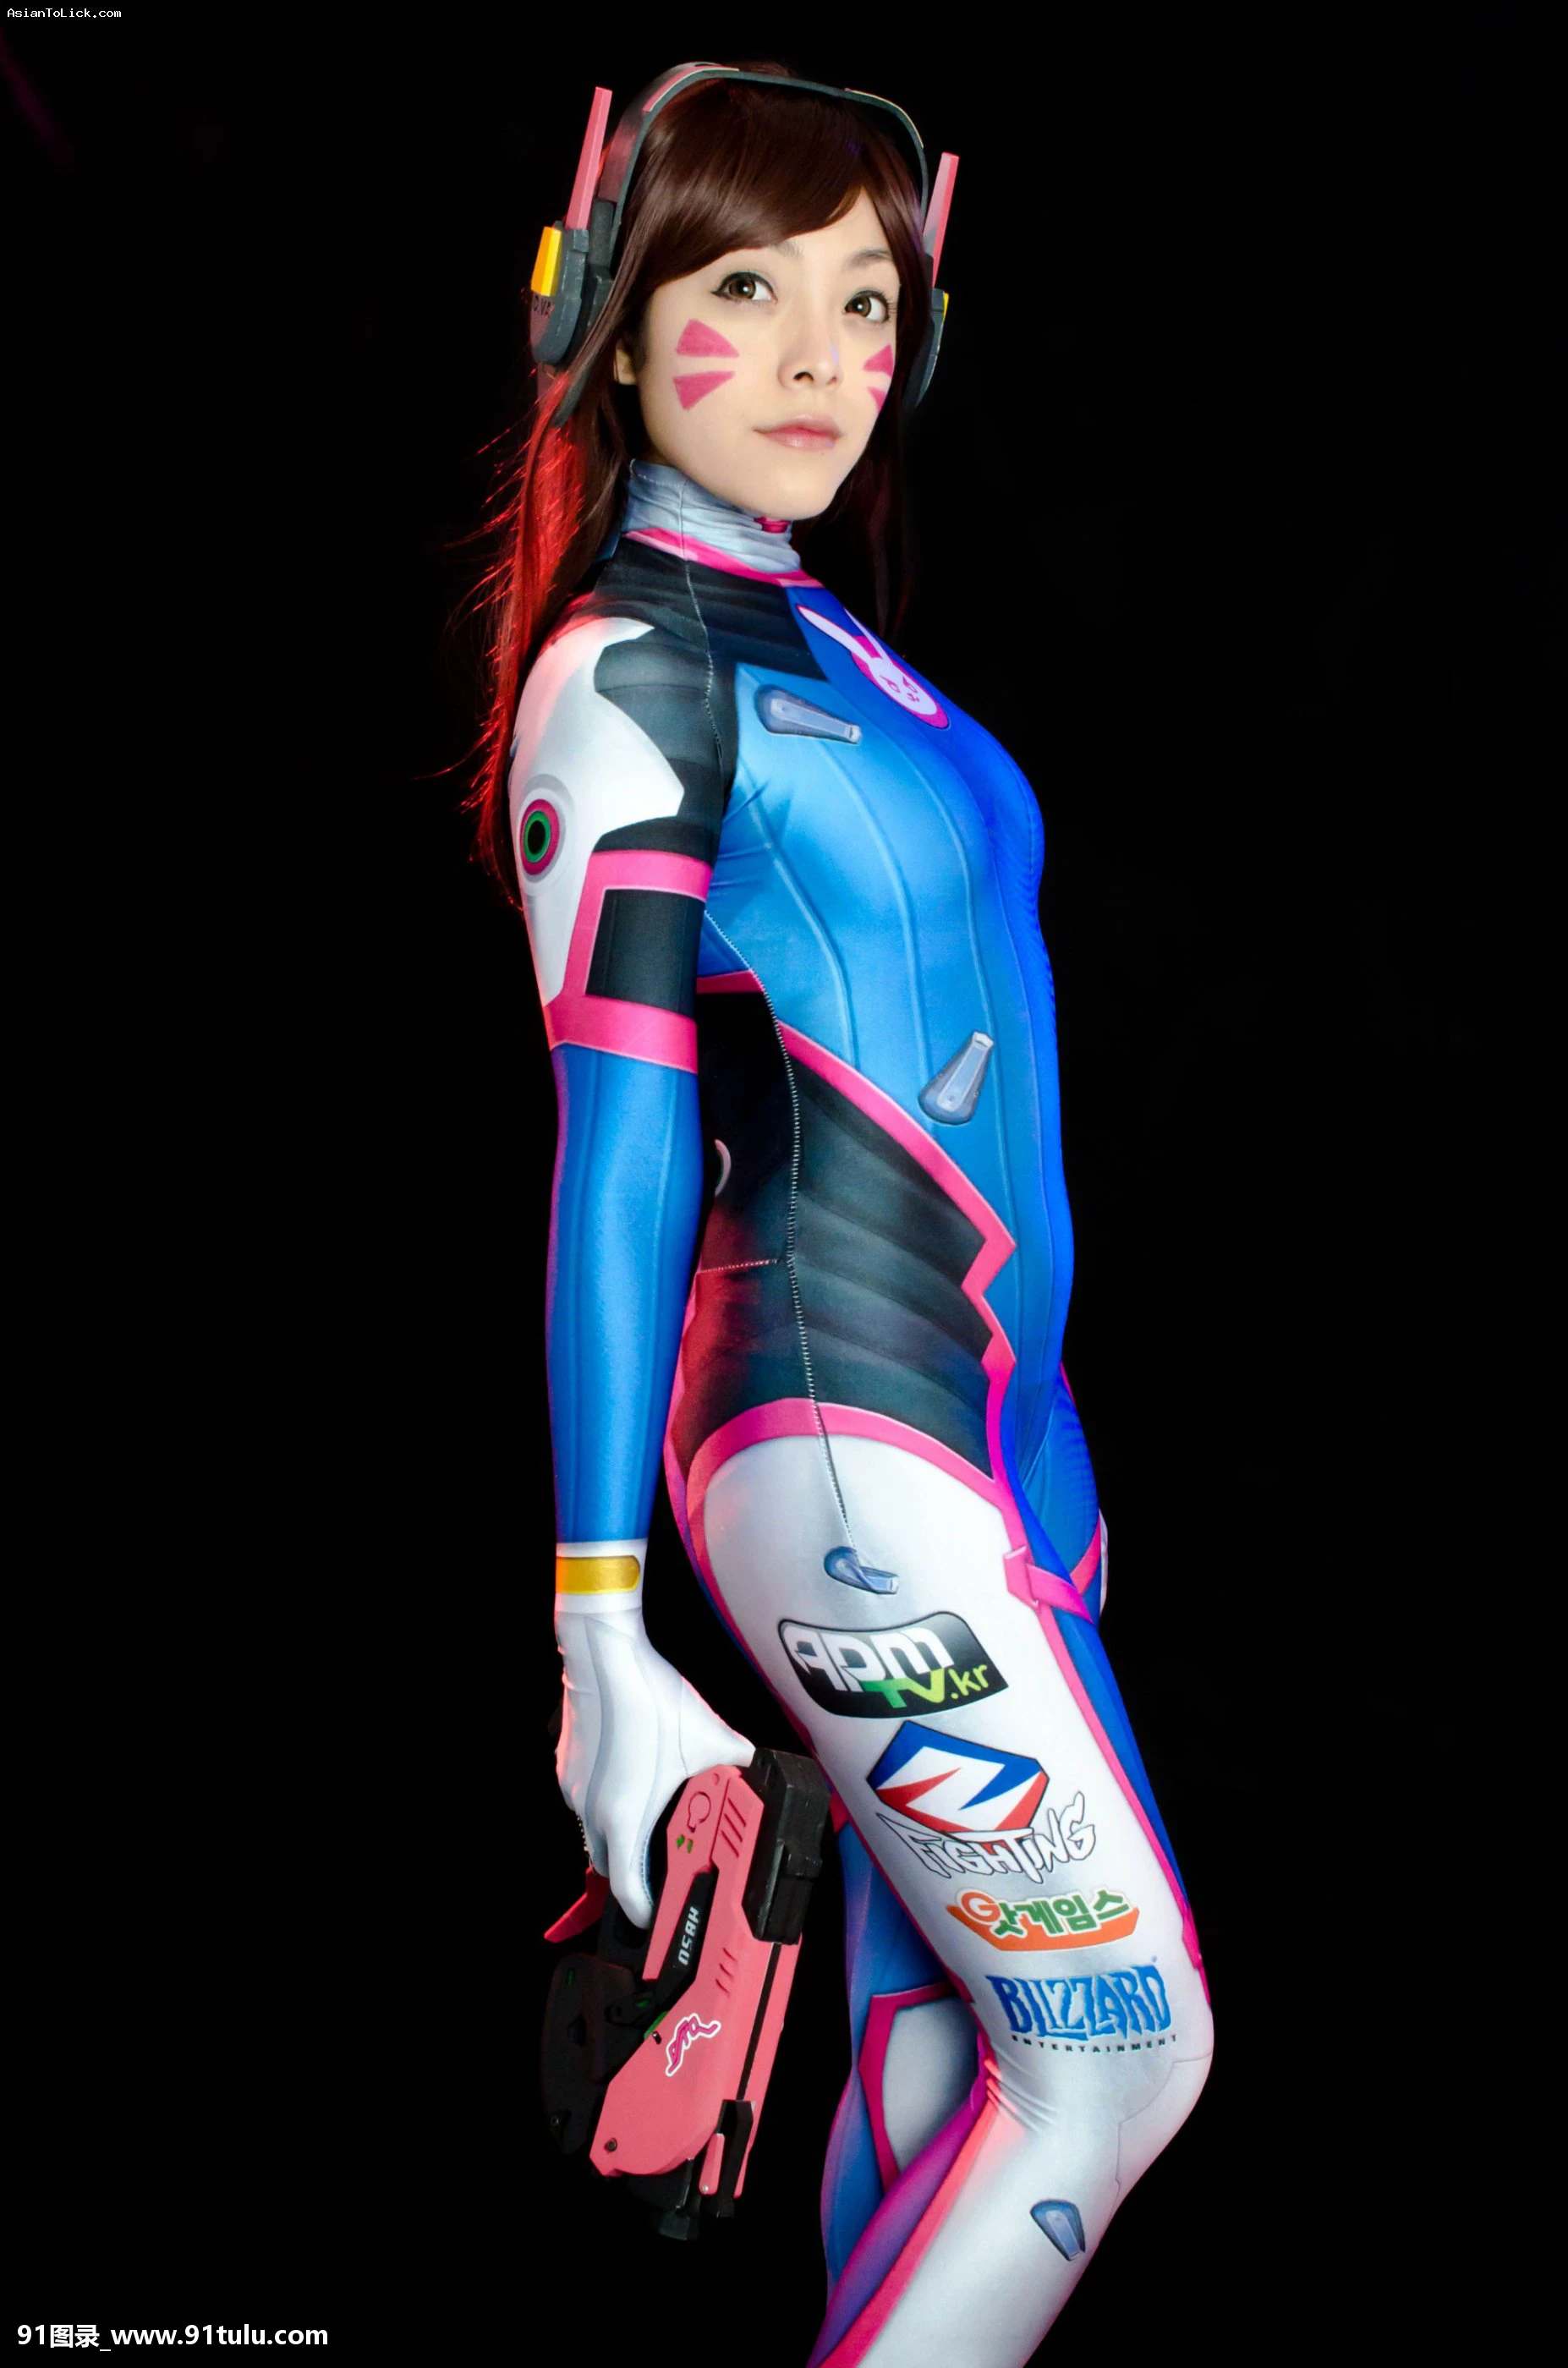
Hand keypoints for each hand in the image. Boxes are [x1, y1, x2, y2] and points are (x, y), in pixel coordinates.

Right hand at [555, 1600, 754, 1926]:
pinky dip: (608, 1803)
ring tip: (654, 1818)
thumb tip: (766, 1771)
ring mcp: (574, 1789)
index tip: (658, 1918)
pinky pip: (586, 1800)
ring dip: (621, 1835)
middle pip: (608, 1866)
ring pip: (595, 1831)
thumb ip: (740, 1760)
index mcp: (625, 1815)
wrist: (603, 1654)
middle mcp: (591, 1810)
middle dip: (633, 1876)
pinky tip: (635, 1777)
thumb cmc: (650, 1696)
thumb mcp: (709, 1734)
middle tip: (663, 1870)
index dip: (643, 1911)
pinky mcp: (567, 1767)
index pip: (626, 1888)